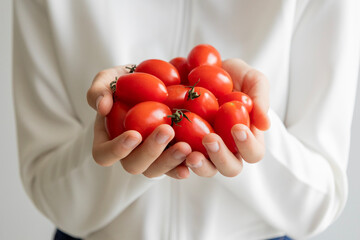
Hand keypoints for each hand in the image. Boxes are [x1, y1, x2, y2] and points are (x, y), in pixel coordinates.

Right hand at [87, 66, 190, 178]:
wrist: (152, 81)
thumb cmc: (125, 82)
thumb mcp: (108, 80)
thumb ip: (98, 90)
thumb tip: (102, 106)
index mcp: (108, 140)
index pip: (104, 154)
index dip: (117, 149)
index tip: (134, 134)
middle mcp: (129, 154)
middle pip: (134, 166)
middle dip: (150, 152)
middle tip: (166, 131)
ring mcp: (151, 157)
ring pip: (156, 170)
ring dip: (170, 162)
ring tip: (186, 147)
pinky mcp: (170, 154)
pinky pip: (177, 167)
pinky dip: (186, 164)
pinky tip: (196, 158)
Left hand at [184, 59, 269, 176]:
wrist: (201, 68)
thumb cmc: (233, 76)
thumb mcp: (251, 79)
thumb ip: (260, 98)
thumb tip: (265, 124)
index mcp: (246, 138)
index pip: (253, 152)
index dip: (247, 145)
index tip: (237, 128)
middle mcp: (227, 149)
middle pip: (229, 168)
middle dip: (220, 157)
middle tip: (210, 139)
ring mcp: (203, 150)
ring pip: (205, 169)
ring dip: (199, 165)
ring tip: (189, 153)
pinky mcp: (181, 145)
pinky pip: (179, 160)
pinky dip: (175, 159)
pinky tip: (170, 149)